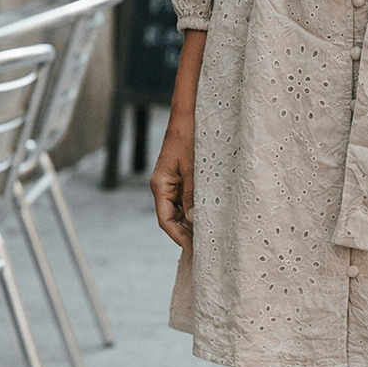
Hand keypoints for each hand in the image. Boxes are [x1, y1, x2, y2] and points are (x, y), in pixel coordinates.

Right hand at [150, 112, 194, 250]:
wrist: (187, 117)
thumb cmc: (188, 139)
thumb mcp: (193, 168)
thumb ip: (192, 195)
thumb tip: (194, 220)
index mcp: (160, 185)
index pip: (165, 220)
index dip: (178, 236)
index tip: (192, 249)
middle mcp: (162, 187)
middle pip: (171, 219)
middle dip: (185, 233)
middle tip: (203, 247)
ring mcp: (170, 184)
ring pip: (178, 212)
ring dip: (190, 224)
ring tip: (207, 236)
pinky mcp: (179, 179)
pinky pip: (184, 201)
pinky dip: (193, 211)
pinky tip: (206, 218)